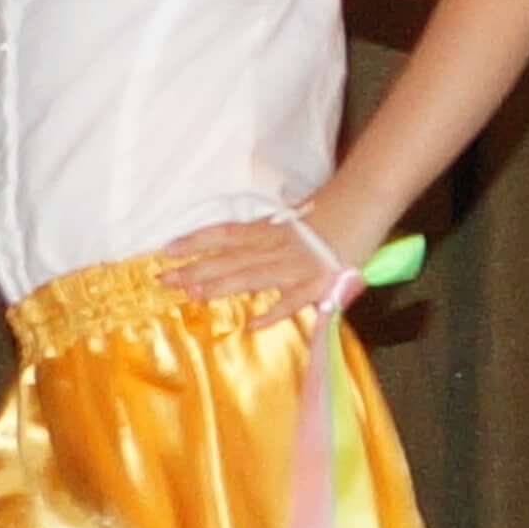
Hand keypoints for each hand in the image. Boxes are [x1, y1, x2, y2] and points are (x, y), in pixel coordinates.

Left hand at [158, 209, 357, 318]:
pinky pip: (293, 300)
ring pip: (251, 277)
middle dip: (195, 269)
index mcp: (269, 229)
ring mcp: (295, 265)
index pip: (224, 234)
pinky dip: (274, 312)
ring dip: (220, 287)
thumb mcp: (295, 216)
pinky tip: (253, 325)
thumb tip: (247, 243)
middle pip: (229, 258)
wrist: (365, 203)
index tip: (166, 250)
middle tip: (163, 280)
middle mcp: (275, 246)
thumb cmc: (333, 208)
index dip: (195, 242)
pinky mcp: (317, 281)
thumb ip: (273, 232)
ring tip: (192, 297)